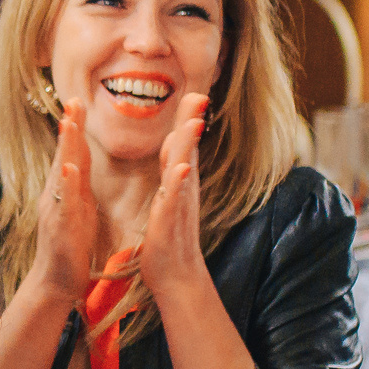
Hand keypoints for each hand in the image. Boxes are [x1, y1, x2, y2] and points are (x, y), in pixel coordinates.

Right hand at [29, 102, 100, 307]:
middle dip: (69, 127)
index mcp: (67, 191)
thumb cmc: (70, 247)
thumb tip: (79, 164)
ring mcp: (56, 209)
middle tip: (73, 99)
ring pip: (61, 173)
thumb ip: (78, 186)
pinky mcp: (60, 227)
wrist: (56, 281)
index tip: (79, 101)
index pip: (74, 154)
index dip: (76, 128)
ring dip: (65, 148)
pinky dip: (67, 185)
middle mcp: (57, 195)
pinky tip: (70, 169)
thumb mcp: (79, 210)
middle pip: (65, 155)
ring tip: (69, 123)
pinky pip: (64, 203)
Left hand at [135, 95, 211, 298]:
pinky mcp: (170, 221)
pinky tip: (182, 168)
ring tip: (193, 122)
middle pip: (186, 149)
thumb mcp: (170, 200)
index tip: (193, 93)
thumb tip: (178, 158)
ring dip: (188, 145)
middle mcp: (183, 189)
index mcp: (178, 182)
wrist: (175, 275)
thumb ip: (174, 177)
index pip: (180, 144)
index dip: (186, 119)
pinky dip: (178, 183)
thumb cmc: (168, 239)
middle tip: (199, 94)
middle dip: (191, 121)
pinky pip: (175, 199)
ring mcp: (178, 204)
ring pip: (183, 169)